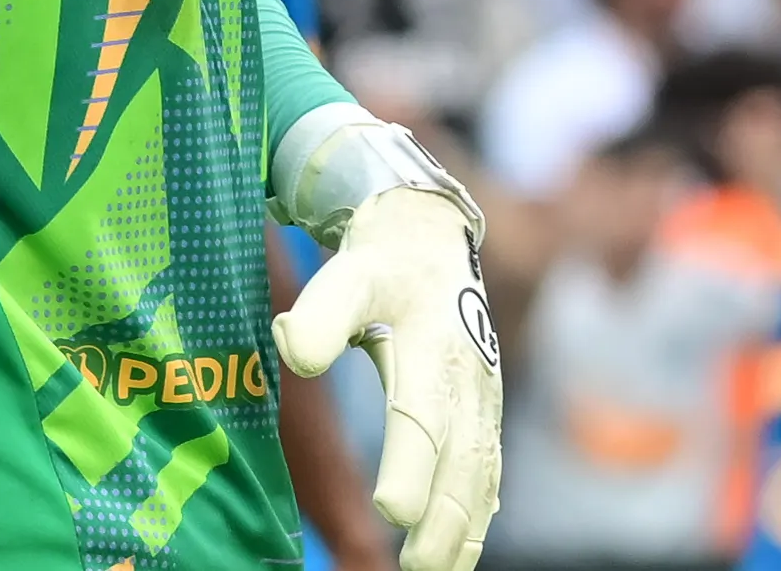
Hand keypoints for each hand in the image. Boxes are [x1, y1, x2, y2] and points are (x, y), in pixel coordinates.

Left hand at [273, 190, 502, 570]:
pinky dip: (476, 516)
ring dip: (460, 528)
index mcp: (435, 346)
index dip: (410, 465)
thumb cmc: (380, 266)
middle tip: (416, 567)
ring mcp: (482, 401)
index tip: (392, 510)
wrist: (432, 242)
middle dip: (441, 518)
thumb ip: (322, 312)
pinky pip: (487, 473)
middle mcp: (468, 380)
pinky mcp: (483, 416)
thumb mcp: (348, 274)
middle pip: (458, 460)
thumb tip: (293, 350)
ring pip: (478, 474)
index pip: (422, 414)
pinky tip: (458, 552)